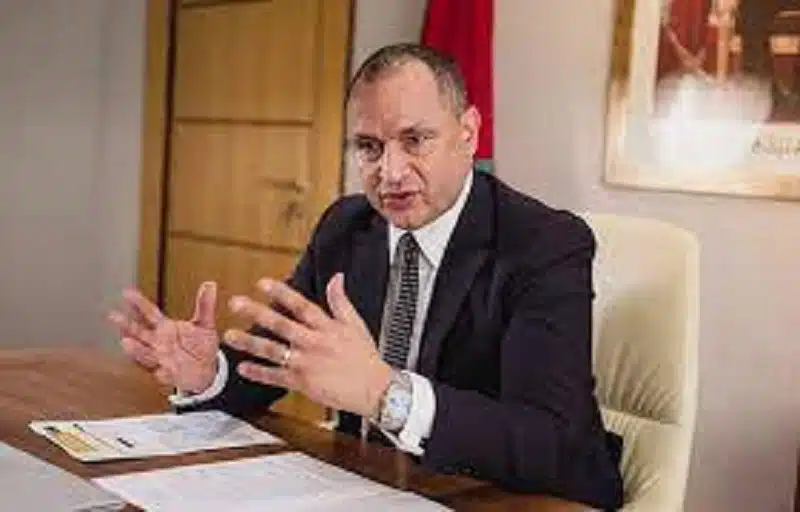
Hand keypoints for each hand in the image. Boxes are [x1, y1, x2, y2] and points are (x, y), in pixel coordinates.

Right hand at [107, 282, 220, 393]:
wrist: (207, 370)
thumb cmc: (201, 346)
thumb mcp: (205, 324)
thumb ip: (205, 305)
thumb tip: (210, 284)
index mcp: (166, 328)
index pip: (150, 313)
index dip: (138, 303)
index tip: (126, 293)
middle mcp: (159, 342)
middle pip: (140, 333)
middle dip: (126, 325)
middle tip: (113, 316)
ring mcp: (161, 358)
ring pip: (145, 353)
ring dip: (136, 349)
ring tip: (126, 342)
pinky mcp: (168, 374)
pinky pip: (161, 373)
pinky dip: (157, 372)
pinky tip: (155, 369)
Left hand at [223, 273, 391, 417]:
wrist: (375, 390)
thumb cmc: (365, 358)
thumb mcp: (356, 324)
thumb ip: (341, 300)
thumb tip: (336, 278)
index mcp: (327, 328)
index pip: (301, 306)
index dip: (282, 293)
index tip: (263, 284)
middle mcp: (314, 343)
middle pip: (281, 325)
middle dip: (257, 313)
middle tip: (236, 303)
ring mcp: (306, 364)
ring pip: (273, 350)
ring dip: (250, 342)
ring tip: (230, 335)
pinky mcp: (303, 383)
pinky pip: (276, 377)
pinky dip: (259, 373)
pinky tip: (243, 367)